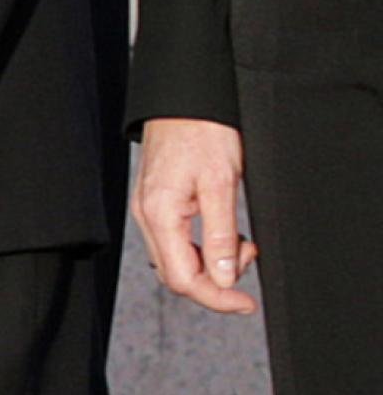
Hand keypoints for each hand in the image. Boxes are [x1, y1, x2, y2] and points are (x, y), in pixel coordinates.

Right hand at [132, 117, 257, 313]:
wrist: (185, 93)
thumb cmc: (202, 129)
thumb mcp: (221, 184)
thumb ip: (220, 237)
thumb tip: (225, 280)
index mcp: (159, 212)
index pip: (184, 279)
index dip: (218, 298)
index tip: (247, 300)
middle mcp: (146, 213)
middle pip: (176, 274)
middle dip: (215, 281)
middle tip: (248, 257)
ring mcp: (148, 205)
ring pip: (175, 258)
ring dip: (209, 263)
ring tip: (240, 241)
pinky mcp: (155, 197)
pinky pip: (174, 239)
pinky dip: (200, 246)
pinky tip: (222, 231)